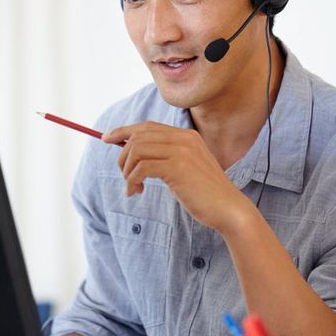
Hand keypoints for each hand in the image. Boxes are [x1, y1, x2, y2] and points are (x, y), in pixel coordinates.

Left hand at [103, 121, 252, 232]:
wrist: (229, 209)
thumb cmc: (204, 194)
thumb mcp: (185, 169)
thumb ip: (165, 157)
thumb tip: (132, 154)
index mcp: (186, 135)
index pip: (147, 126)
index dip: (124, 130)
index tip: (106, 138)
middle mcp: (183, 138)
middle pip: (138, 136)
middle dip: (123, 157)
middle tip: (126, 178)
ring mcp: (181, 151)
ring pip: (136, 150)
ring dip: (127, 172)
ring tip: (133, 188)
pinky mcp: (177, 168)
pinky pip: (141, 168)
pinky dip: (132, 180)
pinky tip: (136, 192)